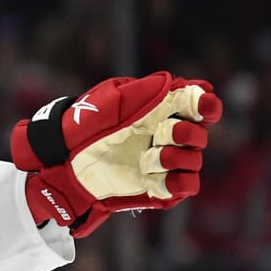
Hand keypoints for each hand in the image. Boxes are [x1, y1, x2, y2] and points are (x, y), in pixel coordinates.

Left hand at [12, 72, 221, 237]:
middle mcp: (166, 135)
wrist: (63, 160)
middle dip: (186, 133)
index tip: (203, 106)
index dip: (206, 104)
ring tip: (147, 158)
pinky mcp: (159, 187)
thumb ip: (143, 91)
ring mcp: (163, 162)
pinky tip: (155, 176)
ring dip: (176, 157)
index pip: (198, 104)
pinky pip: (187, 186)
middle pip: (200, 134)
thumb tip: (175, 83)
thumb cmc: (85, 125)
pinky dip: (178, 181)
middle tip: (162, 133)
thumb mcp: (110, 101)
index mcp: (160, 110)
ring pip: (194, 160)